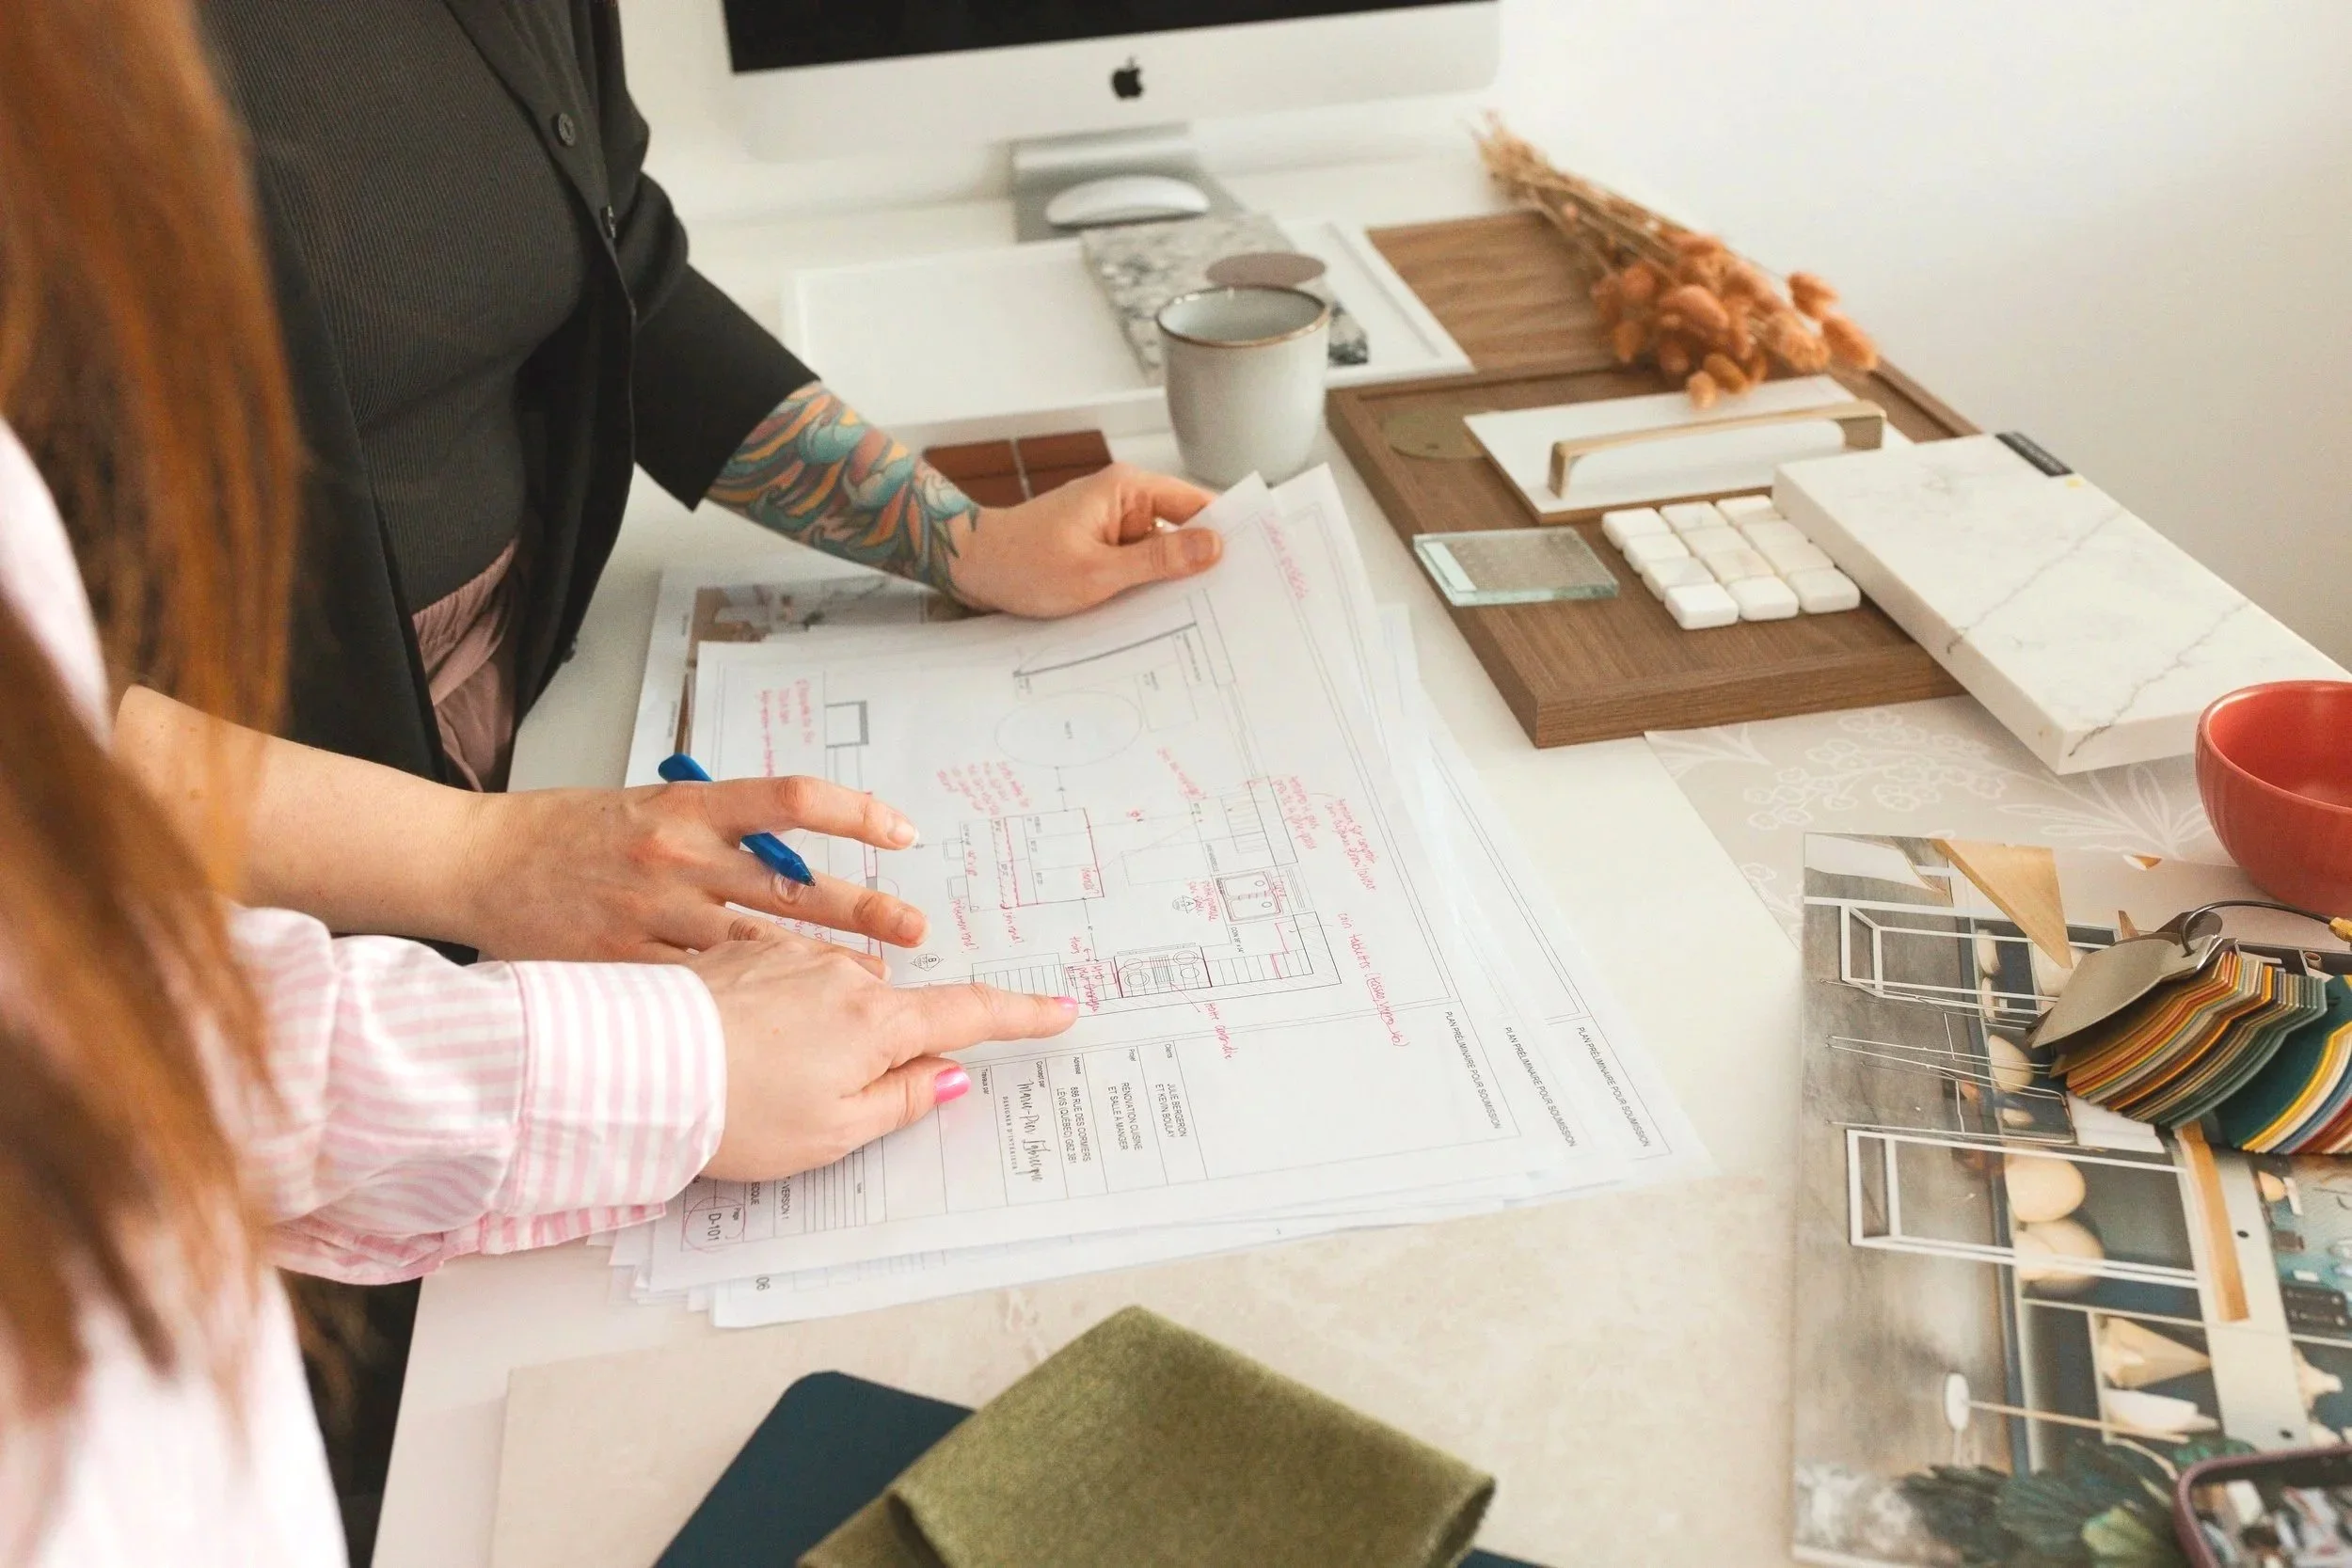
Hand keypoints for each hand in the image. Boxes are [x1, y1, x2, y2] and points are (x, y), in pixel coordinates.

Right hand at [449, 775, 929, 960]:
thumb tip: (797, 857)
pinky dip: (751, 1005)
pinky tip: (791, 1021)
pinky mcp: (627, 967)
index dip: (854, 815)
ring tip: (877, 985)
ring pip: (757, 946)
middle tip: (914, 930)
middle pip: (791, 885)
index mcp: (687, 809)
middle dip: (862, 910)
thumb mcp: (648, 808)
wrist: (477, 862)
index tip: (901, 833)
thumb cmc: (567, 834)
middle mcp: (678, 858)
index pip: (790, 801)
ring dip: (822, 967)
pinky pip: (704, 991)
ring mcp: (652, 917)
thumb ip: (720, 832)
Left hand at [686, 931, 1078, 1177]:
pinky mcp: (742, 953)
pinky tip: (743, 1045)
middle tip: (827, 1102)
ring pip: (838, 992)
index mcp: (876, 1023)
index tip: (1060, 1010)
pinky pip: (788, 979)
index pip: (969, 1015)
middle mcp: (843, 975)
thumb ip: (901, 1101)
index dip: (1020, 1016)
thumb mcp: (833, 1134)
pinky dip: (783, 1011)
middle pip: (895, 1008)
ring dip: (826, 1030)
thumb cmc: (736, 1113)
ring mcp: (791, 957)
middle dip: (885, 1046)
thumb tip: (947, 1077)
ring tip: (769, 1081)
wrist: (635, 1067)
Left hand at [946, 462, 1220, 616]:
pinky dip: (1145, 589)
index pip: (1198, 506)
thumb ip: (1159, 562)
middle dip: (1202, 567)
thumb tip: (1214, 548)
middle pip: (1183, 532)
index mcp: (1128, 490)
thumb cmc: (1023, 563)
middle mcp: (1124, 502)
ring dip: (1171, 584)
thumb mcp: (1098, 572)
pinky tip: (1158, 616)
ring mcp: (1112, 526)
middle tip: (1234, 604)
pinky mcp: (1101, 549)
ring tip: (1199, 618)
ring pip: (1160, 556)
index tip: (1256, 562)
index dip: (1228, 533)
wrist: (970, 569)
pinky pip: (1136, 567)